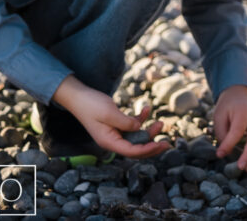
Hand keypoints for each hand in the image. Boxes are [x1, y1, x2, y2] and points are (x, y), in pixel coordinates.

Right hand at [52, 75, 168, 157]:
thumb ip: (125, 122)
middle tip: (167, 142)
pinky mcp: (117, 124)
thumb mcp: (109, 113)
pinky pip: (132, 125)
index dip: (147, 150)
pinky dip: (141, 119)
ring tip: (161, 123)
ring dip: (149, 131)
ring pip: (136, 137)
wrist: (79, 95)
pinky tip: (146, 108)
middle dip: (152, 145)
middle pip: (136, 148)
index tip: (160, 145)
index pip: (131, 152)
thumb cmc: (91, 104)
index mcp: (109, 142)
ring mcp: (115, 132)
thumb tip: (138, 129)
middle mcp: (113, 140)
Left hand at [213, 85, 246, 170]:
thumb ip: (221, 132)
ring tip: (246, 169)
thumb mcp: (219, 115)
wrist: (241, 94)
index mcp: (244, 111)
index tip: (219, 154)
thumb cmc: (228, 106)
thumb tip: (224, 152)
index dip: (228, 144)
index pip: (237, 131)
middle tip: (239, 167)